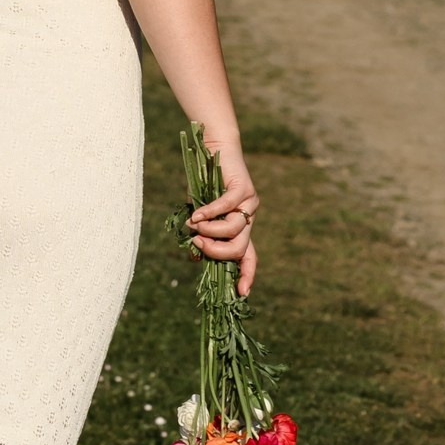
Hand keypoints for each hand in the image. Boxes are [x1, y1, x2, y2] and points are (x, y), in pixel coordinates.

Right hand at [186, 154, 259, 296]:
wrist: (215, 150)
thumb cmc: (204, 183)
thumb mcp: (200, 215)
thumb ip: (201, 234)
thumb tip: (196, 256)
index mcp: (242, 227)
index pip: (249, 257)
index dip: (246, 275)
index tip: (241, 293)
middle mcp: (250, 217)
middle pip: (239, 249)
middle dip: (216, 252)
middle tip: (197, 244)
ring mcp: (249, 203)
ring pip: (233, 230)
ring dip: (209, 232)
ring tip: (194, 225)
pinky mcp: (243, 188)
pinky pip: (226, 208)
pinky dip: (208, 214)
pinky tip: (195, 215)